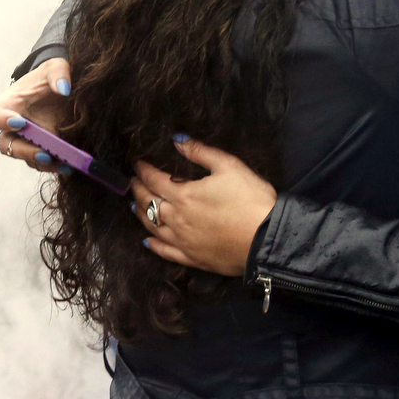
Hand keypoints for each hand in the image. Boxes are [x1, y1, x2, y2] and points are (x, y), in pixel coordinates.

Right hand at [0, 57, 71, 172]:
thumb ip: (58, 73)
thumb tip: (64, 89)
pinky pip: (40, 163)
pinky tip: (69, 164)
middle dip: (24, 151)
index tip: (20, 122)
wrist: (63, 90)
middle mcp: (10, 126)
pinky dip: (53, 166)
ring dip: (41, 162)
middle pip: (5, 145)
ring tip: (62, 162)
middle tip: (44, 152)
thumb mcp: (56, 67)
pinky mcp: (39, 149)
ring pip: (24, 157)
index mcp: (6, 105)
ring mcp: (25, 140)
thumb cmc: (50, 77)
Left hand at [132, 137, 276, 276]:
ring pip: (152, 227)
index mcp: (183, 195)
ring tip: (134, 205)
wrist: (266, 240)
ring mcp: (182, 241)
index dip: (143, 170)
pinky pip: (166, 252)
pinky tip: (147, 241)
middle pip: (148, 203)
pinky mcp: (192, 258)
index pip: (154, 179)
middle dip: (137, 189)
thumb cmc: (251, 201)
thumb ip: (201, 152)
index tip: (137, 164)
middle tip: (132, 182)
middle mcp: (176, 219)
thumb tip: (178, 141)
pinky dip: (153, 245)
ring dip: (140, 214)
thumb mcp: (229, 167)